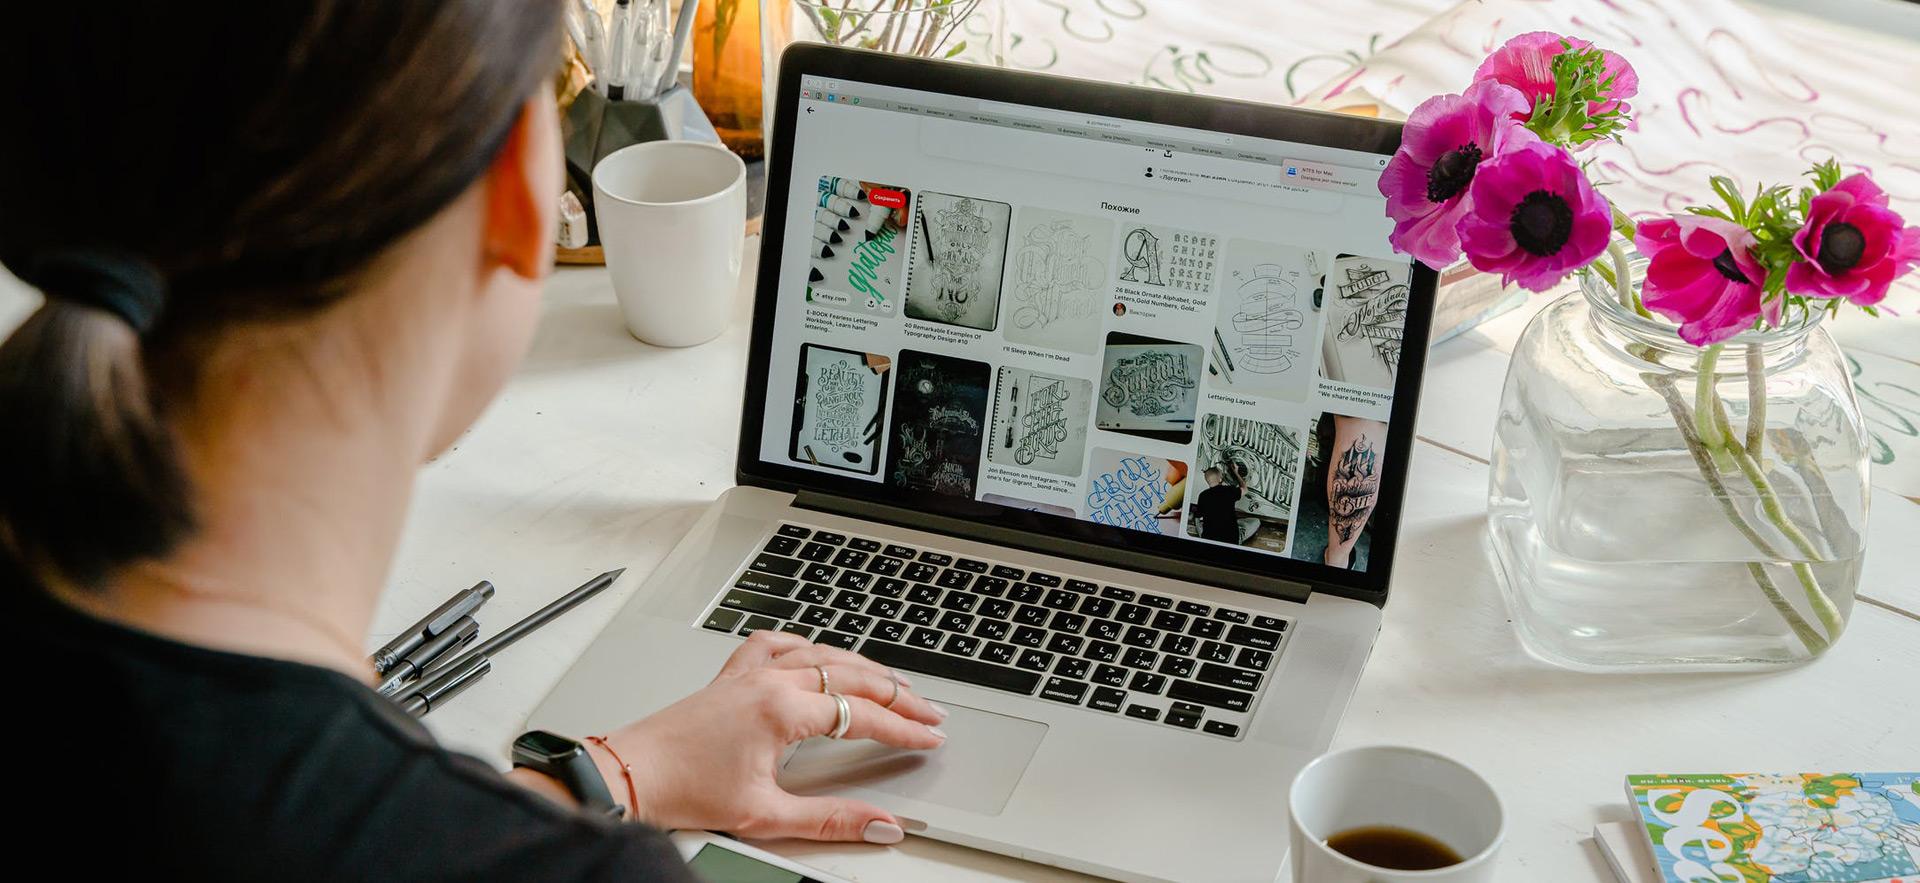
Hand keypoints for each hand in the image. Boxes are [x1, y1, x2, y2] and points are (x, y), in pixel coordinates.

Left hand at [594, 631, 946, 842]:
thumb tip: (879, 822)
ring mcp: (749, 674)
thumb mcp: (766, 815)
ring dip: (863, 667)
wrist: (630, 775)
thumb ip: (831, 818)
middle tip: (929, 711)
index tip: (930, 737)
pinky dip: (806, 645)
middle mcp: (769, 682)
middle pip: (852, 676)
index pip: (863, 715)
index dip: (904, 728)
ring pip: (822, 654)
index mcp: (782, 710)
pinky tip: (817, 651)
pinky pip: (777, 644)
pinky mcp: (730, 677)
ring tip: (892, 683)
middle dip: (899, 694)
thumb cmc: (684, 791)